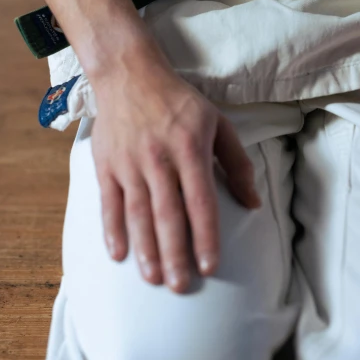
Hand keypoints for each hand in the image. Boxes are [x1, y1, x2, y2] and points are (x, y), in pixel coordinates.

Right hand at [90, 46, 261, 293]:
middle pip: (168, 214)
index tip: (210, 266)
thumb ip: (237, 162)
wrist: (130, 74)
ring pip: (138, 213)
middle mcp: (159, 158)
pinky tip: (119, 254)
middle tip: (180, 286)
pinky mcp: (107, 163)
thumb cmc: (179, 101)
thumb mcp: (216, 122)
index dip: (206, 236)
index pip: (200, 201)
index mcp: (190, 148)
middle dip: (175, 254)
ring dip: (146, 249)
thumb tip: (252, 203)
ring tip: (153, 279)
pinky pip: (109, 202)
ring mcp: (130, 162)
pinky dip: (112, 230)